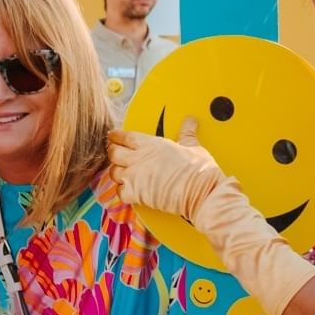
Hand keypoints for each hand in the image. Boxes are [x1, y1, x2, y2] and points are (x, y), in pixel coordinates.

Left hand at [107, 118, 223, 220]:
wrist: (201, 191)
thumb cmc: (199, 170)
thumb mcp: (192, 146)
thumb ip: (186, 133)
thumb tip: (190, 122)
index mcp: (151, 144)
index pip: (124, 136)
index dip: (116, 136)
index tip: (113, 136)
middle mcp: (139, 158)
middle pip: (113, 152)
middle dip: (113, 153)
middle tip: (117, 154)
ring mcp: (135, 176)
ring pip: (113, 172)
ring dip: (117, 172)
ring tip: (124, 173)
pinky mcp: (136, 193)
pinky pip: (119, 191)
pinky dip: (122, 191)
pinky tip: (129, 190)